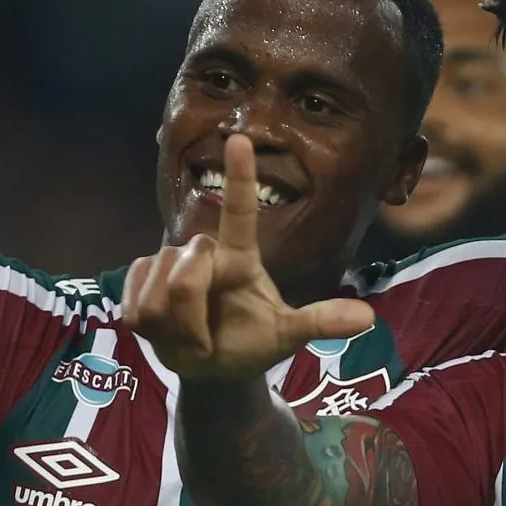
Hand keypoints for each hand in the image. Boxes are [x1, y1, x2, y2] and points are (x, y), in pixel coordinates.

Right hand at [125, 134, 374, 381]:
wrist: (212, 367)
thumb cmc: (253, 343)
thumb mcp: (288, 336)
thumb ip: (321, 322)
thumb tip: (369, 319)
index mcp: (241, 258)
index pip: (241, 213)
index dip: (241, 177)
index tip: (241, 138)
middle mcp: (203, 252)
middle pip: (189, 269)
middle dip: (194, 309)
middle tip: (207, 336)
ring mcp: (166, 264)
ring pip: (161, 291)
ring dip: (175, 325)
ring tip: (190, 335)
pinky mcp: (137, 280)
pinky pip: (136, 304)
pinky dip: (152, 329)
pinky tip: (163, 331)